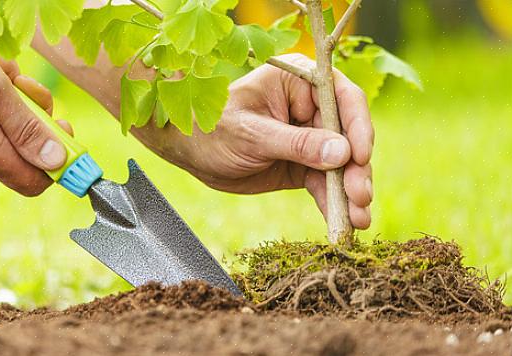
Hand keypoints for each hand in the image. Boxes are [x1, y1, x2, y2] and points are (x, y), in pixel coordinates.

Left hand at [134, 54, 373, 228]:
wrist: (190, 152)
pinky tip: (345, 223)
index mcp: (299, 81)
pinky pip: (325, 184)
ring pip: (342, 165)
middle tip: (360, 197)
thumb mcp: (252, 135)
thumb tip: (343, 153)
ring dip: (351, 192)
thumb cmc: (213, 129)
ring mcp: (310, 138)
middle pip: (349, 136)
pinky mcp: (304, 165)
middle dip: (357, 169)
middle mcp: (311, 107)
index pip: (342, 98)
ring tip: (358, 219)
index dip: (358, 127)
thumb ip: (297, 144)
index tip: (361, 157)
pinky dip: (334, 202)